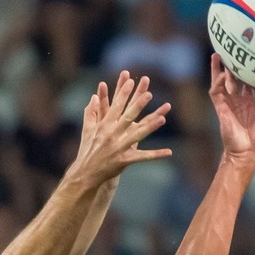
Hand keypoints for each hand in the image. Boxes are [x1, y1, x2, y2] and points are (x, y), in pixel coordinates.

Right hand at [67, 71, 171, 185]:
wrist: (85, 174)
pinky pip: (143, 157)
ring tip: (162, 118)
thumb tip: (94, 96)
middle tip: (149, 94)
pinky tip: (169, 152)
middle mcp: (112, 135)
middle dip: (138, 105)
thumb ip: (91, 112)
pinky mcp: (124, 160)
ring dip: (151, 126)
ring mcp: (119, 147)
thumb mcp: (87, 130)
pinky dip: (156, 155)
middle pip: (128, 117)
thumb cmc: (87, 150)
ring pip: (138, 135)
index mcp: (104, 126)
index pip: (115, 106)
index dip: (123, 93)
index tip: (130, 80)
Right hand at [209, 54, 254, 166]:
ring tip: (217, 55)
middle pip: (230, 78)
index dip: (245, 70)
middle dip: (228, 65)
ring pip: (219, 83)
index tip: (247, 56)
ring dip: (217, 70)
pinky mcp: (221, 109)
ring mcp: (227, 104)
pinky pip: (216, 94)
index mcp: (247, 101)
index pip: (244, 82)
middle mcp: (236, 100)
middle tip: (229, 49)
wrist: (246, 150)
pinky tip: (222, 75)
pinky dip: (218, 83)